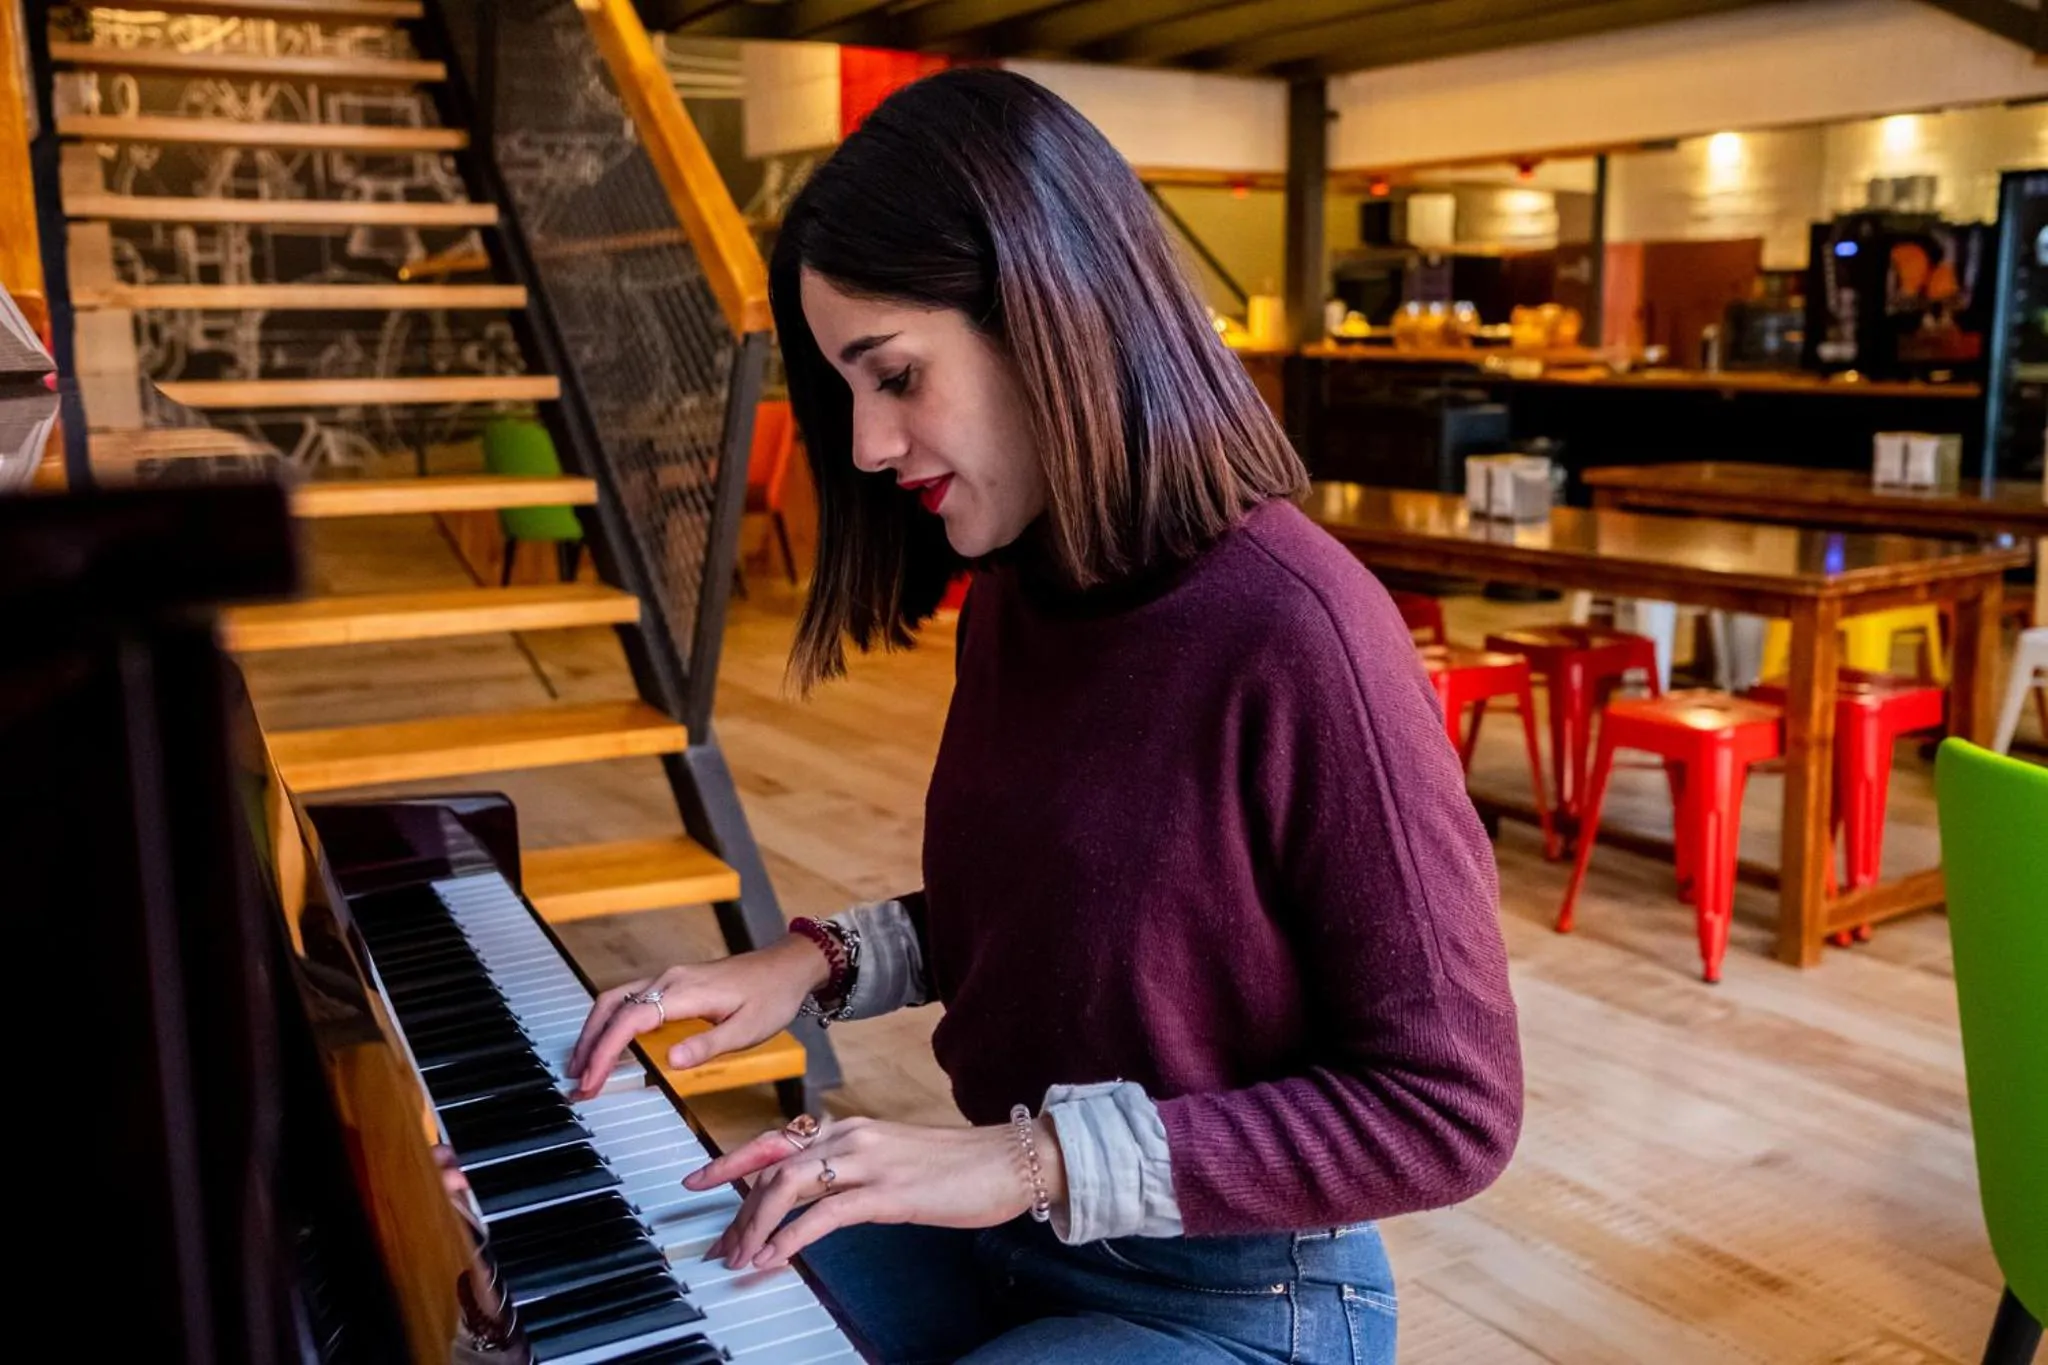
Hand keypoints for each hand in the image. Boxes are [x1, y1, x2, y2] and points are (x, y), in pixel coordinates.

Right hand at [565, 936, 830, 1098]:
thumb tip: (671, 1061)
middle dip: (589, 1043)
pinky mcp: (672, 983)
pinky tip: (609, 1044)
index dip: (606, 1051)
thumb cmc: (771, 997)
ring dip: (595, 1031)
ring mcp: (668, 979)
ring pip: (615, 1000)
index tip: (592, 1080)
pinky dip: (610, 1022)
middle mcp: (669, 980)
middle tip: (578, 1080)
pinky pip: (630, 999)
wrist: (787, 966)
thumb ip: (708, 1045)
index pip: (630, 1020)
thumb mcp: (748, 1030)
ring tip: (583, 1066)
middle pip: (611, 1006)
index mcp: (684, 991)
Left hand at [685, 1115, 1068, 1271]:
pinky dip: (791, 1238)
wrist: (1008, 1161)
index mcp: (850, 1127)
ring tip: (741, 1257)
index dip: (733, 1163)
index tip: (700, 1182)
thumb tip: (817, 1197)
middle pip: (772, 1167)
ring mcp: (868, 1161)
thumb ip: (853, 1171)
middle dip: (736, 1207)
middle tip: (718, 1244)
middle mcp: (851, 1135)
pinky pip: (824, 1215)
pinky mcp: (887, 1191)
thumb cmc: (957, 1166)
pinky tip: (775, 1258)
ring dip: (756, 1225)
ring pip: (789, 1186)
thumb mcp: (893, 1161)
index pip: (777, 1142)